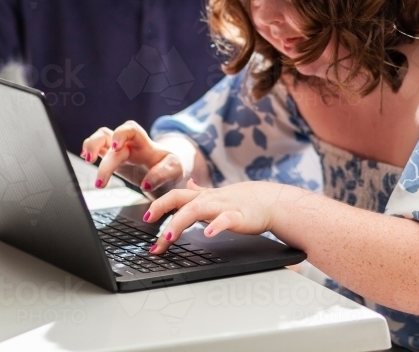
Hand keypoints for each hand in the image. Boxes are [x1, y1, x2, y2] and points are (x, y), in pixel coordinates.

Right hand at [81, 121, 184, 194]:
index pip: (131, 129)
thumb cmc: (171, 166)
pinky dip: (89, 151)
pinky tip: (86, 158)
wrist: (168, 170)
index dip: (121, 134)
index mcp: (144, 144)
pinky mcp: (113, 159)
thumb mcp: (175, 169)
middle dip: (98, 148)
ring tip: (87, 160)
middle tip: (95, 166)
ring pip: (100, 138)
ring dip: (90, 146)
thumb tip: (146, 184)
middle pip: (109, 136)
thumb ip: (162, 175)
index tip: (116, 148)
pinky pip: (98, 149)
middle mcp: (129, 144)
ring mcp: (119, 150)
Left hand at [143, 179, 297, 252]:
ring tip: (168, 235)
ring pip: (197, 209)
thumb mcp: (218, 194)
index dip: (159, 203)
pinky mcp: (239, 216)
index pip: (176, 195)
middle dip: (162, 208)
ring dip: (180, 221)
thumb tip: (188, 183)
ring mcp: (224, 207)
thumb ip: (201, 191)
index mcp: (204, 196)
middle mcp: (210, 199)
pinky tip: (208, 234)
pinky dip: (216, 225)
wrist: (272, 202)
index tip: (146, 218)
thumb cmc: (244, 201)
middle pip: (181, 199)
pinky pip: (226, 219)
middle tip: (148, 224)